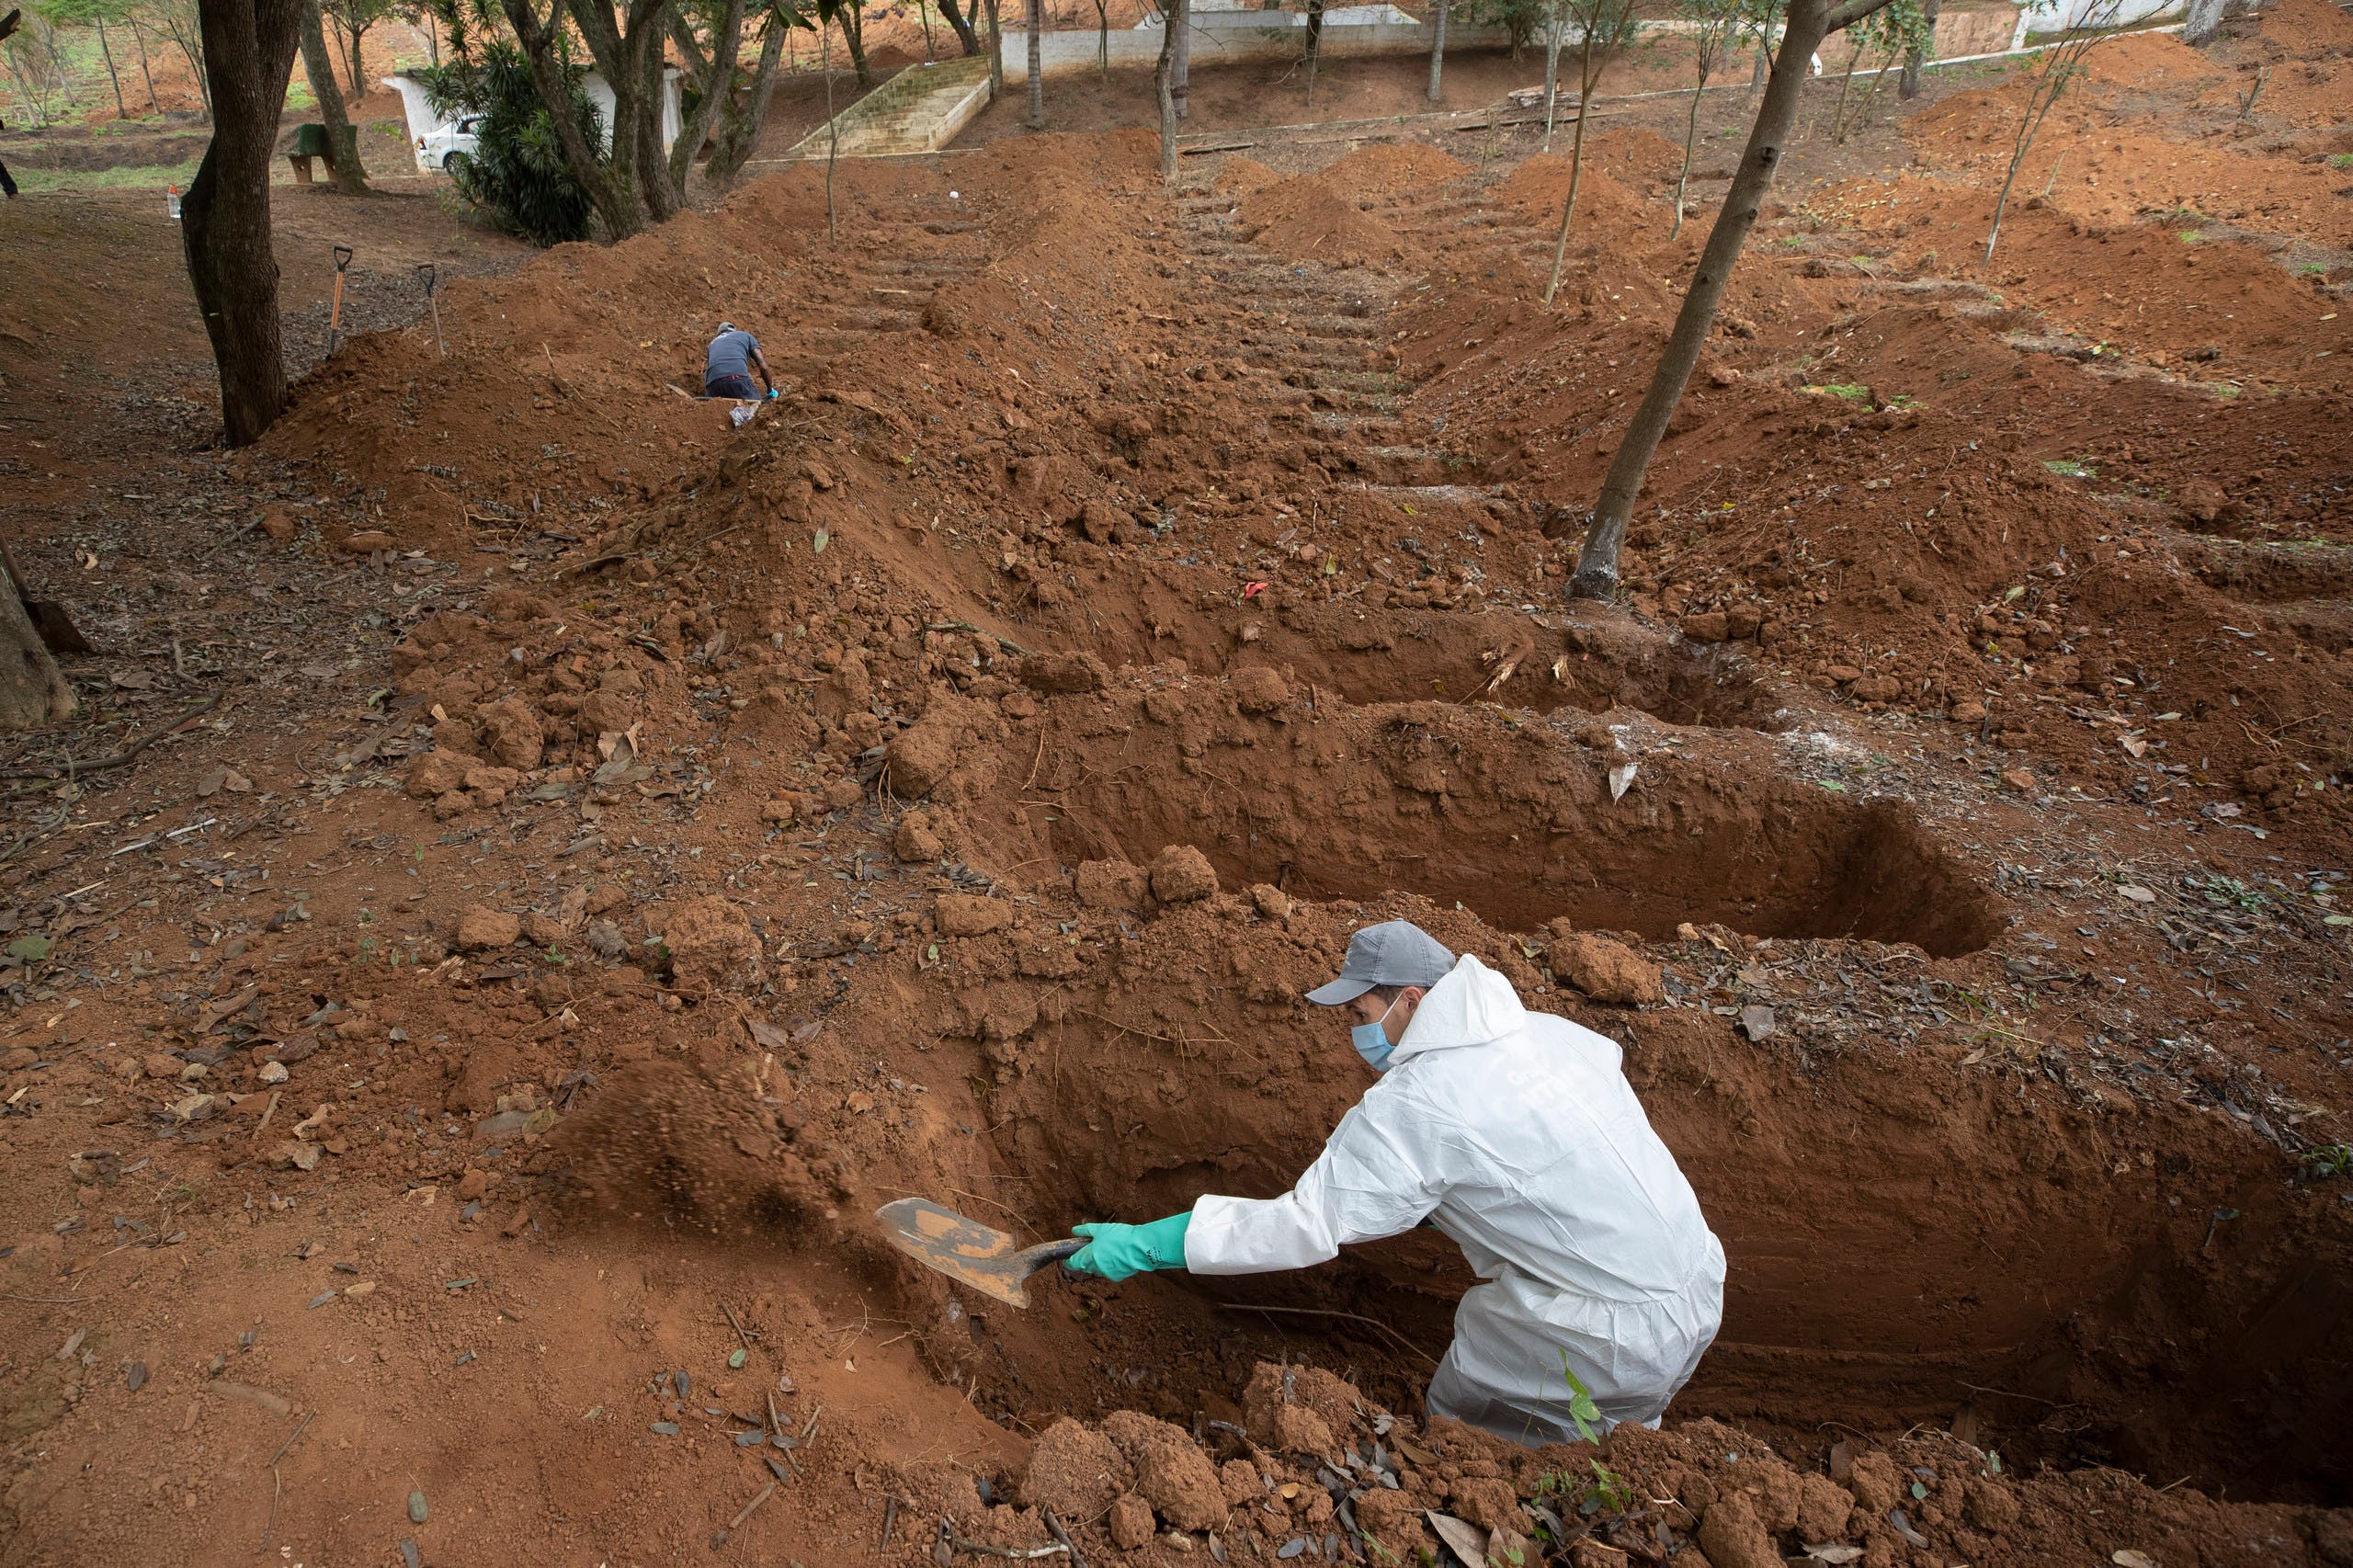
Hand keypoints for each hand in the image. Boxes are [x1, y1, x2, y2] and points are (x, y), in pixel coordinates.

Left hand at [1065, 1213, 1190, 1280]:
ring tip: (1106, 1251)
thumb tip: (1074, 1230)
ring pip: (1097, 1269)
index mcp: (1090, 1256)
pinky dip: (1110, 1265)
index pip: (1073, 1263)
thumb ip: (1086, 1230)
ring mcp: (1107, 1273)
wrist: (1141, 1247)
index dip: (1069, 1261)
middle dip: (1085, 1260)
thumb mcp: (1101, 1229)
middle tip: (1090, 1250)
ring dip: (1097, 1263)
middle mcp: (1096, 1267)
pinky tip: (1117, 1256)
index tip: (1067, 1259)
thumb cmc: (1121, 1236)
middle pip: (1085, 1266)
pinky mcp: (1118, 1276)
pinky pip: (1109, 1271)